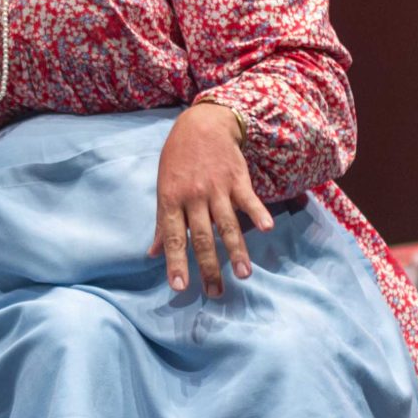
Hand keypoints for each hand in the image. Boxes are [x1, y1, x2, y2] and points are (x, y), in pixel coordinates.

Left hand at [145, 101, 274, 296]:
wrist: (202, 125)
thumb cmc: (178, 160)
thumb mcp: (163, 188)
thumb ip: (161, 224)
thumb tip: (151, 254)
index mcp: (171, 200)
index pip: (173, 237)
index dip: (176, 262)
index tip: (179, 287)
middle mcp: (194, 197)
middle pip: (202, 237)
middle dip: (209, 267)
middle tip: (216, 293)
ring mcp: (217, 188)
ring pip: (227, 224)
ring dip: (236, 250)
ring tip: (244, 274)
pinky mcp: (237, 179)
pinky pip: (248, 199)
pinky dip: (258, 213)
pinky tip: (266, 229)